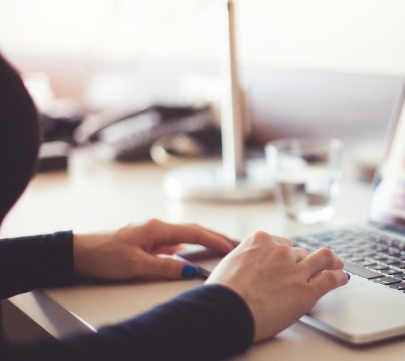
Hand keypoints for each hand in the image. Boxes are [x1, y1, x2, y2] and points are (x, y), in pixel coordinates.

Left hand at [73, 219, 235, 280]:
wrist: (76, 252)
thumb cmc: (103, 255)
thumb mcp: (137, 265)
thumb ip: (166, 267)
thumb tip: (191, 271)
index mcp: (157, 228)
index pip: (195, 232)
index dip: (215, 240)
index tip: (231, 247)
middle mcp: (156, 227)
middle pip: (193, 230)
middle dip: (215, 236)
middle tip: (234, 243)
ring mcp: (150, 233)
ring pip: (183, 235)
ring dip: (202, 240)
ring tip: (219, 247)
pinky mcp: (144, 241)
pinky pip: (172, 241)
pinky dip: (187, 245)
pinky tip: (189, 253)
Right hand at [205, 231, 347, 342]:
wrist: (225, 310)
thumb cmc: (222, 293)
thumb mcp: (230, 264)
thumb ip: (245, 260)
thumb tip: (246, 266)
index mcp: (261, 241)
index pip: (282, 243)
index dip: (286, 254)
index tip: (290, 259)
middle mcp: (281, 251)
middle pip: (299, 253)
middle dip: (303, 261)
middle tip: (308, 269)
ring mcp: (296, 269)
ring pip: (321, 259)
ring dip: (330, 262)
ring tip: (337, 265)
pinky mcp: (306, 291)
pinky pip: (330, 279)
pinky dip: (338, 278)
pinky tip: (342, 278)